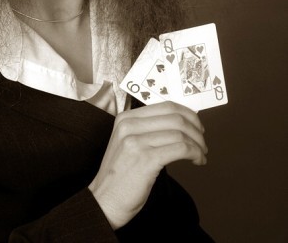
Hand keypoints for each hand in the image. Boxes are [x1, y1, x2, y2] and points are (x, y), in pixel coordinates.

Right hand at [88, 101, 206, 229]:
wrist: (104, 200)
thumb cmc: (120, 175)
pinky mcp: (145, 159)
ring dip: (197, 144)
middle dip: (196, 129)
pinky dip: (194, 153)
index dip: (187, 114)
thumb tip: (180, 124)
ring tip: (200, 155)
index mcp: (126, 118)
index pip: (166, 106)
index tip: (197, 126)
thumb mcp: (128, 143)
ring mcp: (136, 141)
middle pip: (175, 117)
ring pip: (180, 133)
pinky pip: (180, 149)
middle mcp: (129, 125)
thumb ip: (147, 130)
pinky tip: (197, 161)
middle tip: (202, 142)